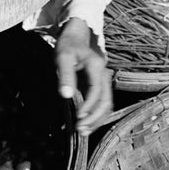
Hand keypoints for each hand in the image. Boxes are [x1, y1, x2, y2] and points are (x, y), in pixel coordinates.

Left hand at [54, 17, 112, 134]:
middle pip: (106, 101)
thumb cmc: (68, 46)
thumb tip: (65, 95)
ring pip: (106, 104)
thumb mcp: (62, 57)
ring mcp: (103, 82)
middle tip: (80, 130)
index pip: (96, 90)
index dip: (89, 105)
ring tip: (83, 132)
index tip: (78, 117)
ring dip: (97, 119)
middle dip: (95, 118)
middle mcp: (103, 75)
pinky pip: (101, 104)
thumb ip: (65, 75)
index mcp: (96, 66)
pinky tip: (85, 124)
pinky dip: (95, 115)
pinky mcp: (98, 87)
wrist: (76, 38)